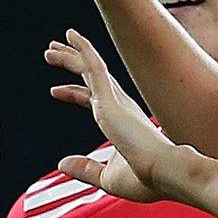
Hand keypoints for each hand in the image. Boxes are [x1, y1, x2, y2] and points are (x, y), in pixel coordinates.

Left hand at [44, 29, 187, 203]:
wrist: (167, 174)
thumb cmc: (146, 180)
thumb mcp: (107, 177)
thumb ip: (85, 169)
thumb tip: (61, 163)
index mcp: (123, 122)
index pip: (94, 100)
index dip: (74, 93)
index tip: (55, 91)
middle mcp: (121, 106)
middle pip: (92, 77)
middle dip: (73, 62)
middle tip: (52, 51)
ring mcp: (117, 100)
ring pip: (91, 67)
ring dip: (71, 54)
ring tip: (51, 47)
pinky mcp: (112, 99)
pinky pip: (94, 67)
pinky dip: (83, 50)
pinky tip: (71, 38)